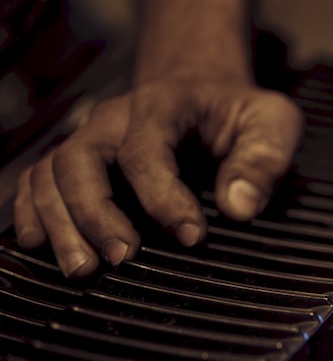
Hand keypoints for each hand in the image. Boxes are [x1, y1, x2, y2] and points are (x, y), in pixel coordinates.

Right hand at [13, 78, 303, 276]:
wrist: (204, 91)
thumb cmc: (239, 114)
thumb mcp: (272, 124)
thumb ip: (263, 162)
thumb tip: (240, 207)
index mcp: (164, 104)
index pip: (147, 149)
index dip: (164, 196)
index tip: (192, 237)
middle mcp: (115, 120)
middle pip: (81, 160)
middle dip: (97, 213)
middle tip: (122, 258)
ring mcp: (91, 140)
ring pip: (51, 174)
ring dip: (60, 223)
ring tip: (82, 269)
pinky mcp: (80, 163)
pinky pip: (37, 181)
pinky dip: (32, 211)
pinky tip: (39, 245)